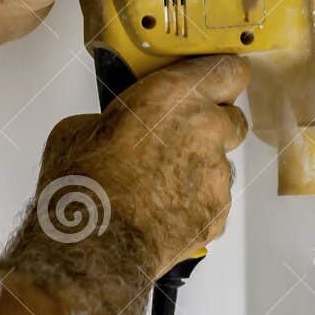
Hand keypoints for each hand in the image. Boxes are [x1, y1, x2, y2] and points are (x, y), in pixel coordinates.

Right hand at [37, 56, 247, 275]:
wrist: (94, 244)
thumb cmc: (83, 182)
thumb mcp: (81, 128)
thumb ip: (116, 119)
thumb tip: (117, 130)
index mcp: (174, 95)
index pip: (228, 70)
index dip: (220, 78)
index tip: (211, 82)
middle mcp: (205, 129)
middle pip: (233, 118)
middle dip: (212, 125)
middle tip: (179, 136)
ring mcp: (216, 176)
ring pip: (220, 165)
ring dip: (199, 169)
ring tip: (159, 186)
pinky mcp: (217, 215)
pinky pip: (213, 202)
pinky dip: (193, 204)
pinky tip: (161, 212)